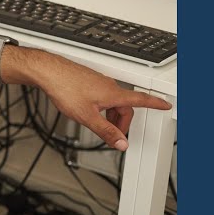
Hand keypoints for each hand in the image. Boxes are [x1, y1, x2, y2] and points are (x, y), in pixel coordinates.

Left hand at [31, 53, 172, 151]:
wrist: (48, 71)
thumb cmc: (65, 88)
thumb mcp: (87, 117)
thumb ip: (106, 131)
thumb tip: (121, 143)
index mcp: (113, 93)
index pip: (141, 99)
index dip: (155, 103)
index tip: (165, 104)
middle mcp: (109, 85)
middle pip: (125, 106)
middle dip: (122, 123)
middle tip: (114, 136)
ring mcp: (99, 82)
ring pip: (113, 101)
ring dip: (111, 115)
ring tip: (99, 125)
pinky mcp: (89, 80)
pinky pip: (103, 95)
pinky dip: (103, 107)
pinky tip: (89, 111)